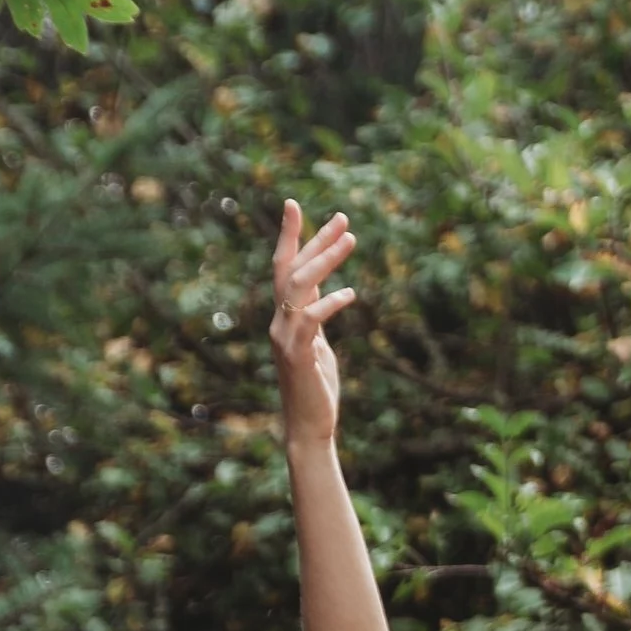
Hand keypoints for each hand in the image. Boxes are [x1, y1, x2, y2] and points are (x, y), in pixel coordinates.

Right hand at [270, 199, 356, 448]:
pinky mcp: (298, 356)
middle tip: (343, 217)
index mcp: (285, 317)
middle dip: (316, 240)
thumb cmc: (315, 386)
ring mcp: (286, 338)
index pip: (285, 268)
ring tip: (351, 239)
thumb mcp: (317, 343)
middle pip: (292, 270)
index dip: (290, 236)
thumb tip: (327, 290)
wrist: (308, 426)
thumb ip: (316, 316)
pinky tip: (351, 294)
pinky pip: (312, 321)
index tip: (294, 204)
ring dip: (325, 260)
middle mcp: (279, 322)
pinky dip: (330, 304)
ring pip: (300, 287)